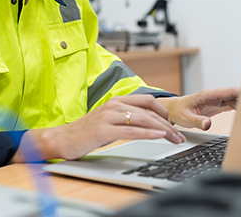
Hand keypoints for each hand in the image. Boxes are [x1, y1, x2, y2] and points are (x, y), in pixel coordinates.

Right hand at [12, 94, 186, 162]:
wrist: (61, 139)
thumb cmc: (85, 133)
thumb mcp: (108, 121)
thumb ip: (125, 118)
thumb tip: (147, 123)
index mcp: (115, 101)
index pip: (147, 100)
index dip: (164, 111)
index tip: (174, 123)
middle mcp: (113, 105)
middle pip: (149, 111)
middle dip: (168, 124)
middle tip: (179, 135)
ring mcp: (108, 116)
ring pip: (143, 120)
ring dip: (163, 130)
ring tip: (174, 138)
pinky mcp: (103, 130)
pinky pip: (131, 131)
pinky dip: (148, 133)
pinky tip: (159, 136)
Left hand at [160, 87, 239, 130]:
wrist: (174, 110)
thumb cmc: (179, 111)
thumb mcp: (186, 118)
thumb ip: (197, 121)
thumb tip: (208, 124)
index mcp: (208, 95)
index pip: (229, 91)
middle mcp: (215, 95)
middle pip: (236, 94)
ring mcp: (218, 100)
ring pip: (236, 99)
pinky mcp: (219, 105)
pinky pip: (233, 105)